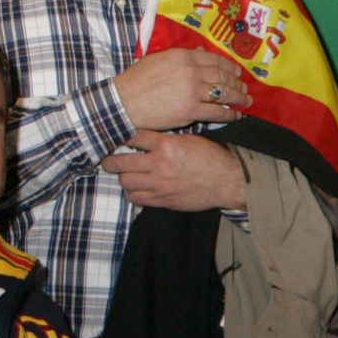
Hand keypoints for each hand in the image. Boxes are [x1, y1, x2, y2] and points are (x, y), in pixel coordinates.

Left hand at [107, 129, 248, 211]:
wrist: (228, 181)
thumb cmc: (212, 158)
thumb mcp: (190, 140)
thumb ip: (166, 140)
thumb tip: (146, 138)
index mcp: (167, 145)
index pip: (134, 137)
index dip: (123, 136)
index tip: (118, 138)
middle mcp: (160, 164)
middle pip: (122, 162)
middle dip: (111, 161)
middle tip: (109, 161)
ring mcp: (160, 185)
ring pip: (126, 182)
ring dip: (123, 177)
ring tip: (124, 175)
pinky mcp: (163, 200)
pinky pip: (137, 198)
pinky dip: (132, 193)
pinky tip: (136, 188)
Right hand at [117, 47, 248, 131]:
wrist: (124, 102)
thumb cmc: (137, 81)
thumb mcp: (159, 60)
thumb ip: (181, 58)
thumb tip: (201, 53)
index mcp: (183, 56)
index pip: (215, 60)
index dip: (230, 67)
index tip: (237, 72)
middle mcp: (191, 71)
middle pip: (223, 76)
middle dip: (237, 84)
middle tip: (244, 89)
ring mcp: (192, 91)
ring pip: (223, 94)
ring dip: (238, 98)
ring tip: (246, 101)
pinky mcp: (191, 111)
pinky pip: (216, 112)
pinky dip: (229, 114)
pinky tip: (235, 115)